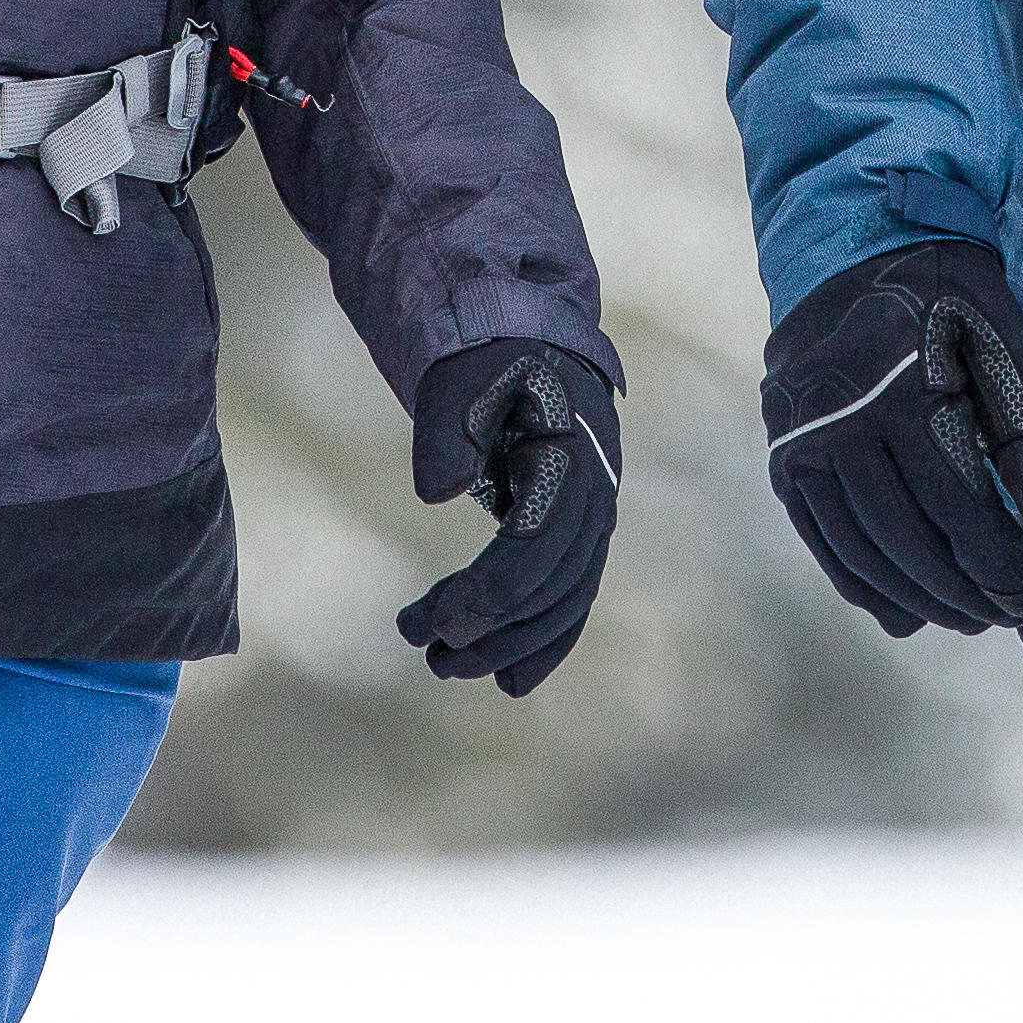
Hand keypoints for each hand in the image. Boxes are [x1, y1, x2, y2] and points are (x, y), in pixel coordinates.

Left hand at [396, 342, 620, 695]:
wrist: (528, 341)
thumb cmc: (486, 355)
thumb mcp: (459, 377)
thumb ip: (444, 430)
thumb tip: (435, 494)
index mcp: (572, 455)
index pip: (537, 543)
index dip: (489, 591)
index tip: (433, 623)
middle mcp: (596, 494)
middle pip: (555, 584)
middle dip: (492, 629)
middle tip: (426, 653)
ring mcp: (594, 518)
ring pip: (565, 600)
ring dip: (510, 644)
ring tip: (442, 668)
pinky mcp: (577, 533)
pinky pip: (570, 597)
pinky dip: (543, 641)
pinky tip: (508, 681)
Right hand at [760, 238, 1022, 636]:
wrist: (856, 242)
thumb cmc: (948, 294)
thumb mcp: (1006, 339)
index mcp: (896, 387)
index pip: (953, 506)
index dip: (996, 565)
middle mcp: (835, 419)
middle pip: (903, 538)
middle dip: (960, 592)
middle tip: (1003, 617)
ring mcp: (798, 440)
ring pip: (857, 548)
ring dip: (913, 598)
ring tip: (963, 619)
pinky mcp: (782, 454)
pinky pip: (820, 538)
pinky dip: (860, 583)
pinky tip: (902, 611)